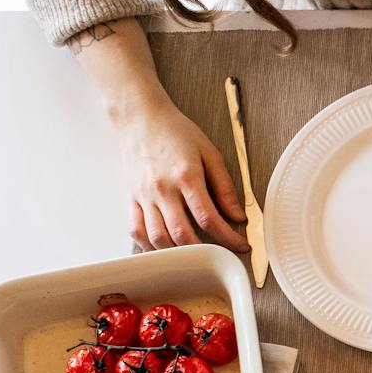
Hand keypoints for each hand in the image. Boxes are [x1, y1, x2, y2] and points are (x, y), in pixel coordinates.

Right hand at [117, 98, 248, 252]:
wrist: (140, 118)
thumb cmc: (176, 133)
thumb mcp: (210, 153)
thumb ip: (225, 187)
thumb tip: (237, 216)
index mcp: (186, 177)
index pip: (209, 219)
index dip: (229, 239)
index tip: (241, 246)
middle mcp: (162, 189)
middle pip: (182, 234)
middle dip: (205, 251)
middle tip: (220, 254)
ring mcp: (143, 195)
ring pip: (157, 238)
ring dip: (178, 253)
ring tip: (195, 253)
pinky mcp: (130, 198)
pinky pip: (136, 230)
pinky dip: (150, 245)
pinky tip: (166, 247)